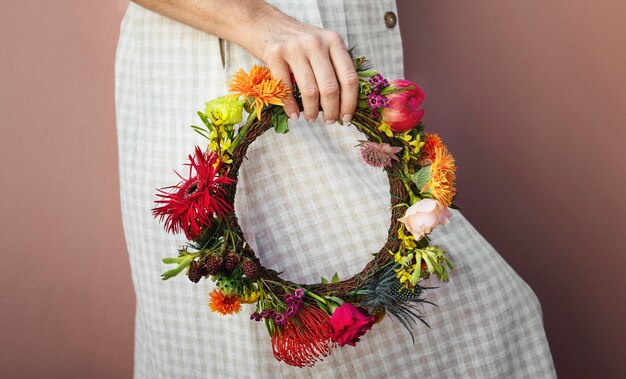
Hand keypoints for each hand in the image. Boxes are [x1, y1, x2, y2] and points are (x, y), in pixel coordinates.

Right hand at [242, 6, 358, 123]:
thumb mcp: (321, 45)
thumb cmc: (296, 41)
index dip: (349, 102)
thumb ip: (333, 66)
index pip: (349, 78)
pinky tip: (294, 114)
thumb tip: (343, 103)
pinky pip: (286, 88)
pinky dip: (290, 107)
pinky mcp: (274, 54)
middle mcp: (316, 43)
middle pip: (330, 87)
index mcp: (333, 41)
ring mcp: (295, 48)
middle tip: (329, 121)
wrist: (263, 23)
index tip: (346, 117)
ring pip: (310, 91)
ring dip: (312, 111)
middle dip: (331, 111)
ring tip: (311, 118)